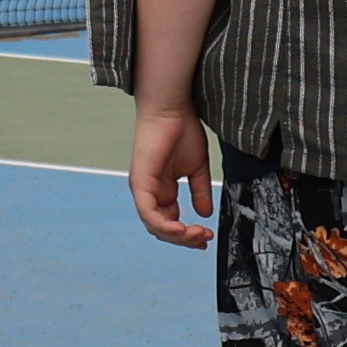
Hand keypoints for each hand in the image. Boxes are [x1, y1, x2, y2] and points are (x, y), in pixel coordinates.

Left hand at [128, 100, 215, 248]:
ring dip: (177, 236)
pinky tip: (182, 229)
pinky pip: (148, 213)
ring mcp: (142, 189)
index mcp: (161, 190)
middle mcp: (149, 192)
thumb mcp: (197, 168)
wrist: (171, 107)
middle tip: (205, 238)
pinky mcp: (139, 183)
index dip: (187, 234)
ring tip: (197, 235)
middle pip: (162, 229)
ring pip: (154, 226)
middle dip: (185, 239)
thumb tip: (205, 214)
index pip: (170, 221)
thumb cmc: (181, 130)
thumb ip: (200, 191)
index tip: (207, 236)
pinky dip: (164, 226)